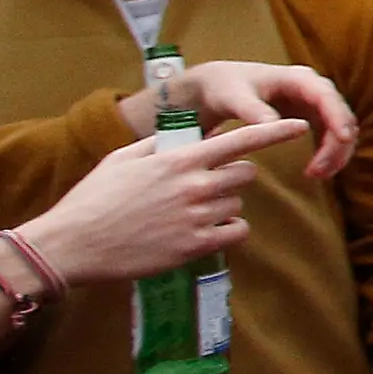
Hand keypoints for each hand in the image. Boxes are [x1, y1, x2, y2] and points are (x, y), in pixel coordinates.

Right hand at [23, 117, 305, 285]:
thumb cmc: (94, 198)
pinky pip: (236, 231)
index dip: (275, 132)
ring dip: (223, 204)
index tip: (300, 126)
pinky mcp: (195, 247)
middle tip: (202, 186)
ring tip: (188, 212)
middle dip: (232, 177)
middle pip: (246, 174)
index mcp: (178, 159)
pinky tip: (205, 230)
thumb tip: (195, 136)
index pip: (240, 140)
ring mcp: (196, 217)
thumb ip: (163, 144)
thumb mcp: (124, 158)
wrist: (72, 244)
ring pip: (237, 202)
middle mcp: (194, 186)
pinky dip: (228, 229)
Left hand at [133, 60, 357, 178]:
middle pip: (340, 114)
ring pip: (339, 128)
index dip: (338, 116)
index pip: (327, 96)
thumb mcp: (234, 98)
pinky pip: (329, 136)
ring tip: (318, 175)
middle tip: (320, 172)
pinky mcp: (309, 117)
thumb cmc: (225, 88)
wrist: (219, 87)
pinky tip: (315, 171)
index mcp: (297, 78)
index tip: (344, 139)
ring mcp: (313, 103)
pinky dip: (328, 154)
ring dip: (335, 153)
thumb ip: (253, 110)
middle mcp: (312, 89)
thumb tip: (274, 127)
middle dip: (337, 144)